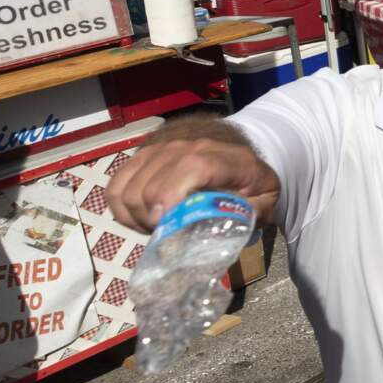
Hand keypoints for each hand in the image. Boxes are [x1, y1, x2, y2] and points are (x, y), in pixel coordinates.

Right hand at [107, 125, 279, 232]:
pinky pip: (115, 187)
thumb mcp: (267, 198)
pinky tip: (142, 217)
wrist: (235, 153)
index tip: (172, 228)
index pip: (191, 168)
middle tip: (170, 234)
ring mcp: (160, 150)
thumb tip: (226, 227)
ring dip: (137, 218)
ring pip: (128, 190)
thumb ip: (253, 212)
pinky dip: (122, 210)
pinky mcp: (141, 156)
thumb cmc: (250, 182)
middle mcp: (187, 147)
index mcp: (224, 158)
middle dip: (155, 222)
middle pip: (152, 187)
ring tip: (159, 226)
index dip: (174, 198)